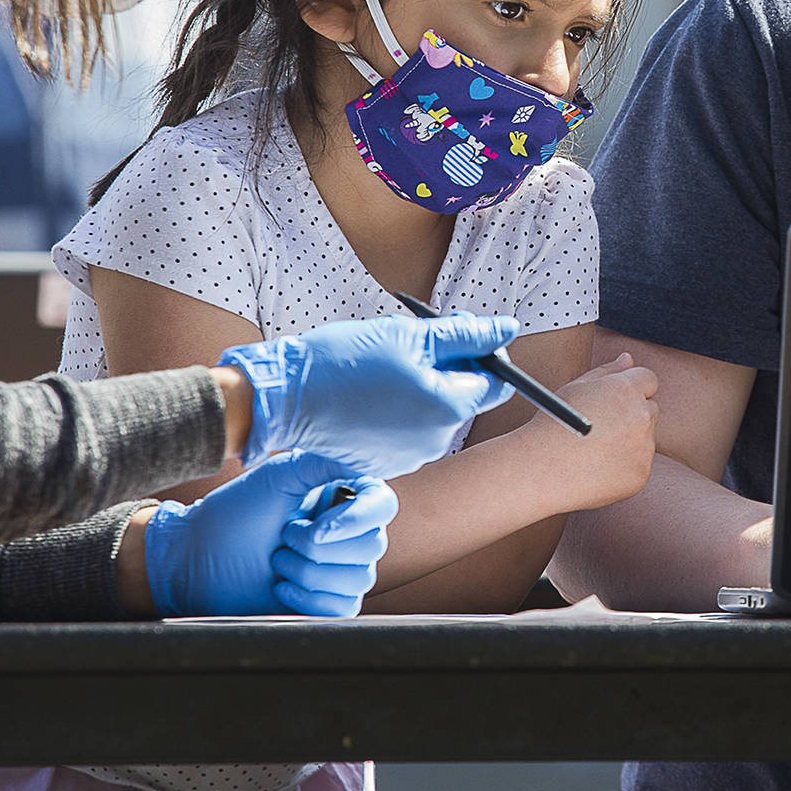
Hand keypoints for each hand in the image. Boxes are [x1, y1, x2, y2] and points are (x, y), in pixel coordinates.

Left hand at [144, 451, 397, 616]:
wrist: (199, 560)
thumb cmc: (234, 514)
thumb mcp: (281, 476)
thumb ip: (327, 462)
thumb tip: (365, 460)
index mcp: (343, 498)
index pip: (383, 506)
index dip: (356, 520)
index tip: (316, 528)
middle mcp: (349, 533)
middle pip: (372, 546)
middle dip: (317, 549)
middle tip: (282, 538)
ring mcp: (341, 569)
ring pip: (358, 579)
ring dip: (307, 572)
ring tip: (277, 561)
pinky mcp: (329, 602)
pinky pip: (344, 607)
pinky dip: (308, 599)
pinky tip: (281, 587)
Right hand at [221, 314, 519, 476]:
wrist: (281, 399)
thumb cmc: (343, 361)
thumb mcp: (410, 336)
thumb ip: (465, 335)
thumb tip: (508, 328)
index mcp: (448, 408)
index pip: (497, 382)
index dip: (484, 352)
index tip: (458, 331)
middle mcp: (436, 441)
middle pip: (464, 397)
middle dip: (450, 365)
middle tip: (418, 337)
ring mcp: (409, 457)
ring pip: (434, 412)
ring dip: (423, 384)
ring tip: (385, 362)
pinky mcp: (384, 462)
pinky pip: (407, 430)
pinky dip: (399, 407)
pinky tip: (369, 388)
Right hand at [518, 354, 659, 511]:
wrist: (539, 470)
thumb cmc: (552, 426)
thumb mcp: (576, 388)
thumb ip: (607, 372)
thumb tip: (627, 359)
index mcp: (626, 390)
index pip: (648, 379)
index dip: (632, 389)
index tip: (618, 400)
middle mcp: (641, 416)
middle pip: (651, 409)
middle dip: (633, 415)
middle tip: (603, 427)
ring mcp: (643, 448)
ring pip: (645, 439)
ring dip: (629, 442)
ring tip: (595, 450)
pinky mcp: (640, 474)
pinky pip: (639, 465)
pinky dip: (625, 467)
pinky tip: (598, 468)